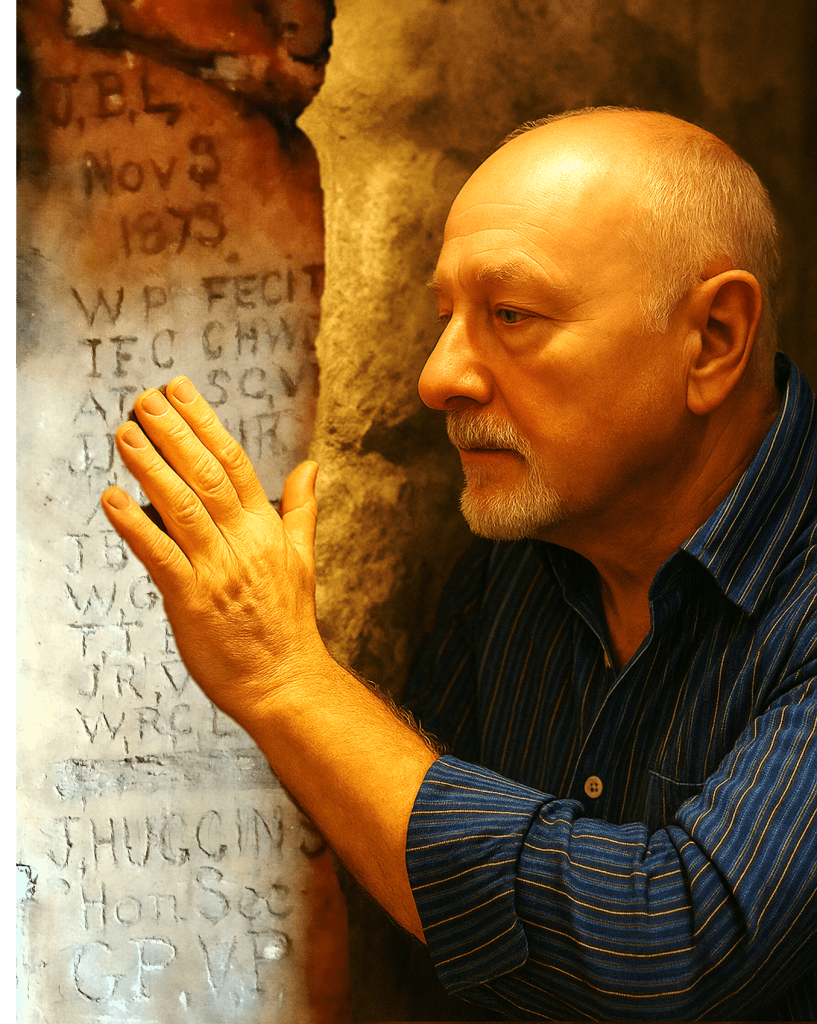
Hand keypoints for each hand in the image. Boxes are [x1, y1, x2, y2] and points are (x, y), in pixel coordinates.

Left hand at [101, 376, 326, 733]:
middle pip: (205, 475)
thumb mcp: (302, 558)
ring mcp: (218, 571)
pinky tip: (112, 498)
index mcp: (267, 528)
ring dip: (151, 468)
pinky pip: (160, 557)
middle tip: (144, 399)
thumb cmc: (288, 622)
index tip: (179, 390)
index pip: (234, 462)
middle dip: (173, 432)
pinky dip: (135, 526)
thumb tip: (312, 465)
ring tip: (125, 434)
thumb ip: (301, 508)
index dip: (203, 423)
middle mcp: (243, 542)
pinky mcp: (193, 602)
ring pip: (182, 507)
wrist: (285, 681)